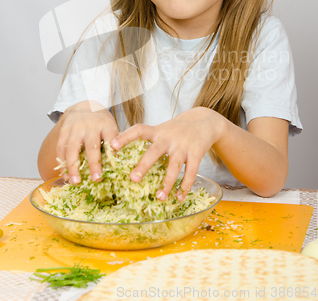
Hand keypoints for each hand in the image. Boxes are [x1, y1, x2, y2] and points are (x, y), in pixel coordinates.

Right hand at [56, 101, 118, 183]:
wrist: (85, 105)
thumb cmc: (101, 123)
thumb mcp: (111, 127)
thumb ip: (114, 143)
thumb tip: (117, 166)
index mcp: (106, 125)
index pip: (110, 138)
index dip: (112, 151)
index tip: (114, 165)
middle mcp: (91, 126)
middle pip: (92, 145)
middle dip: (94, 163)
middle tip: (96, 179)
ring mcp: (75, 128)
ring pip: (73, 148)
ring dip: (73, 167)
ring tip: (75, 182)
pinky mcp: (64, 131)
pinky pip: (61, 148)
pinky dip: (62, 163)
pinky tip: (65, 175)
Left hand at [111, 107, 225, 200]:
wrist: (205, 120)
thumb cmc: (177, 129)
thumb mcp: (162, 129)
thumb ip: (148, 139)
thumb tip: (124, 153)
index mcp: (158, 132)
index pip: (139, 130)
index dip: (125, 137)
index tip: (112, 145)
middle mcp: (169, 138)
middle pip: (154, 152)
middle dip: (143, 166)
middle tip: (133, 179)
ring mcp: (183, 146)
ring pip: (174, 167)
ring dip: (167, 184)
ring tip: (159, 197)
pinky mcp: (196, 153)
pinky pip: (191, 173)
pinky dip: (185, 187)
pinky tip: (179, 197)